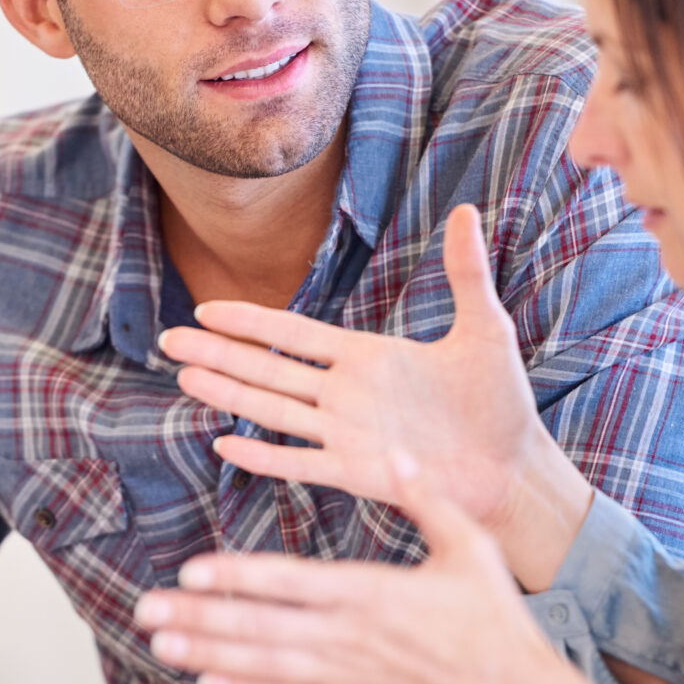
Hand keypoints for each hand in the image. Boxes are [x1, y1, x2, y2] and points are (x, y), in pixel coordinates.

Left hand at [133, 452, 569, 683]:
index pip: (290, 582)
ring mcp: (347, 679)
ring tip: (162, 642)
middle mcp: (350, 637)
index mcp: (373, 592)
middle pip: (260, 626)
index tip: (193, 571)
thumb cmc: (495, 625)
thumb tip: (397, 451)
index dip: (237, 578)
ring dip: (208, 653)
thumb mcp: (469, 546)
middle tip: (147, 609)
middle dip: (199, 616)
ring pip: (263, 666)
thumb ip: (426, 498)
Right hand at [159, 206, 591, 588]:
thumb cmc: (502, 402)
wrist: (515, 470)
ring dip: (228, 395)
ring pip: (272, 411)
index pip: (294, 333)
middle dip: (217, 354)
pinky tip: (225, 444)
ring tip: (184, 378)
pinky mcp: (358, 473)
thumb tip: (466, 209)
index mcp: (367, 357)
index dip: (249, 320)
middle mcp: (346, 395)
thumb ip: (466, 272)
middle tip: (168, 341)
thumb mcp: (485, 328)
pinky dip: (263, 456)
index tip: (206, 308)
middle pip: (267, 369)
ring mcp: (346, 435)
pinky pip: (300, 462)